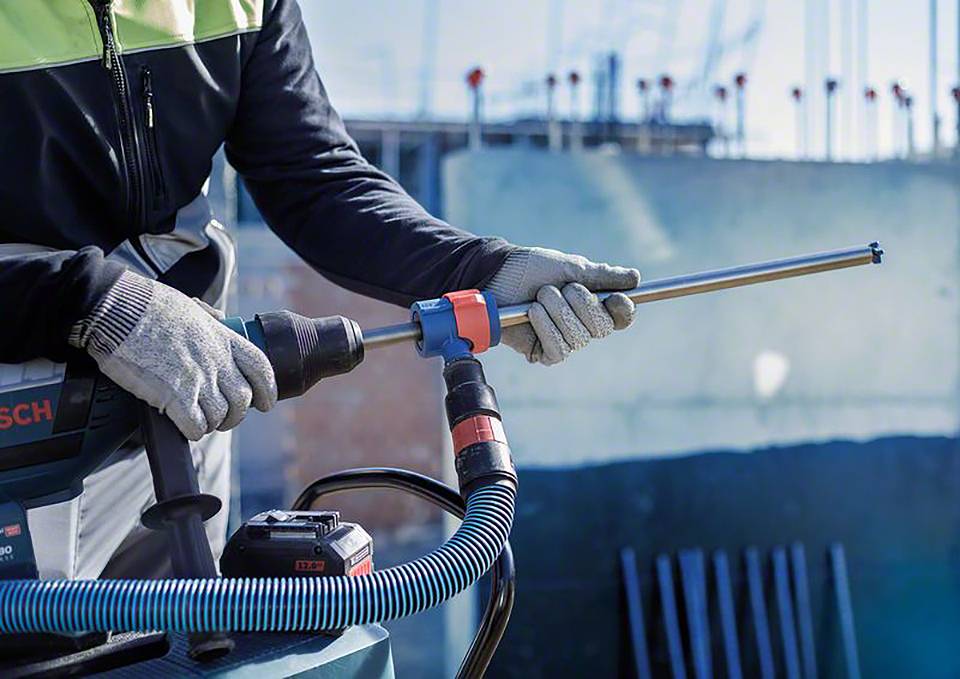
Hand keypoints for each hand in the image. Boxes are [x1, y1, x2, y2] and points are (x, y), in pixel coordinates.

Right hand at [69, 271, 276, 439]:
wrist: (116, 310)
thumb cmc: (147, 305)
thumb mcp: (190, 306)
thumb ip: (209, 316)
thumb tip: (220, 318)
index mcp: (223, 337)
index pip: (261, 368)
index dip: (268, 390)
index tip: (266, 403)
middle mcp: (216, 360)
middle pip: (243, 399)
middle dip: (235, 414)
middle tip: (223, 418)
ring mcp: (197, 378)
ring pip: (221, 416)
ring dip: (213, 424)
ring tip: (201, 422)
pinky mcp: (174, 395)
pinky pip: (196, 426)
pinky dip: (194, 431)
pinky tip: (186, 427)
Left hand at [484, 247, 639, 364]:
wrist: (497, 273)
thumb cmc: (532, 268)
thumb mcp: (569, 266)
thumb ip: (601, 275)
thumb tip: (634, 278)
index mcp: (593, 304)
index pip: (621, 317)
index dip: (623, 310)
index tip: (616, 298)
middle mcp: (582, 326)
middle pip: (602, 328)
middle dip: (581, 303)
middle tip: (559, 287)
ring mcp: (563, 340)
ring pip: (579, 338)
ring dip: (557, 311)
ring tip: (539, 296)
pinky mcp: (542, 352)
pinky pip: (558, 350)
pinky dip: (546, 328)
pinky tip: (533, 313)